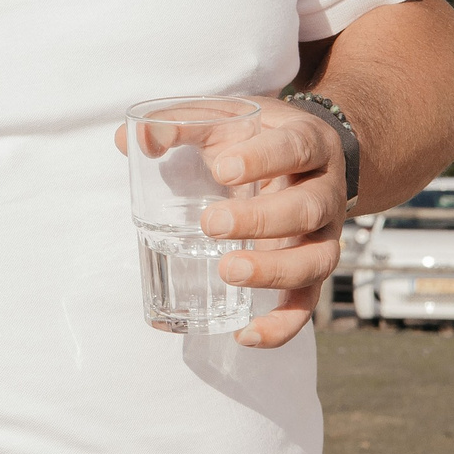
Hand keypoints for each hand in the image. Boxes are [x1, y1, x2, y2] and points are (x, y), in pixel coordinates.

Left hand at [117, 96, 347, 349]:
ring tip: (227, 271)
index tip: (223, 169)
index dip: (264, 159)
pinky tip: (245, 335)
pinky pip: (307, 303)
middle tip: (211, 224)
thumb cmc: (255, 136)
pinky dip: (283, 325)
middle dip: (262, 219)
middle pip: (308, 208)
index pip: (296, 148)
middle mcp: (325, 191)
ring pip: (316, 260)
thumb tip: (128, 139)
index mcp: (308, 142)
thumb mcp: (224, 118)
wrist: (307, 154)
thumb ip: (178, 123)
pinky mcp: (311, 270)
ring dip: (274, 271)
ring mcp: (324, 235)